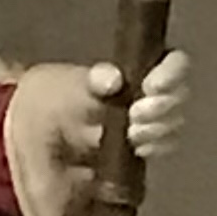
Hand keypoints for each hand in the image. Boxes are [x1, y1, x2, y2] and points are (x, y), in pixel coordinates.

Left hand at [30, 53, 190, 176]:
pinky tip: (137, 149)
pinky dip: (154, 148)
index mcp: (139, 69)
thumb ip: (94, 80)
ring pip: (173, 125)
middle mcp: (151, 95)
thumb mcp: (71, 84)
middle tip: (135, 114)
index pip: (174, 63)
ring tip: (132, 134)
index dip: (171, 73)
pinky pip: (161, 148)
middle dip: (161, 107)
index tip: (151, 85)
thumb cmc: (58, 97)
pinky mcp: (142, 152)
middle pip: (178, 98)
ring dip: (158, 130)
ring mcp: (149, 125)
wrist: (38, 134)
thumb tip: (114, 79)